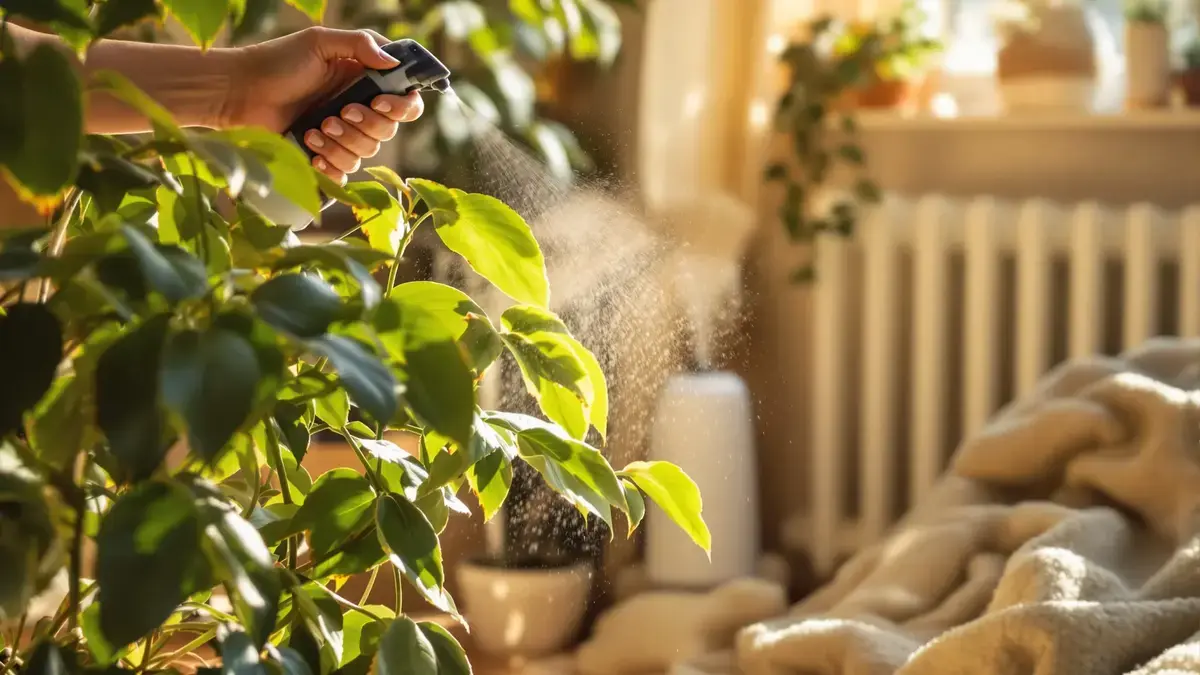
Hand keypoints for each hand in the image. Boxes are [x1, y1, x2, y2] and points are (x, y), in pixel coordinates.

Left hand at [226, 27, 424, 182]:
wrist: (238, 92)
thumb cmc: (276, 62)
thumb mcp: (318, 42)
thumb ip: (359, 44)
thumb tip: (392, 61)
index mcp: (364, 81)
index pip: (406, 102)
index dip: (401, 107)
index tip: (378, 101)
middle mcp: (359, 109)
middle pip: (388, 131)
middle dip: (365, 125)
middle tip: (336, 112)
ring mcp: (342, 135)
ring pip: (366, 153)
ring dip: (342, 143)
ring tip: (314, 128)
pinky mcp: (324, 156)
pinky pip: (344, 172)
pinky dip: (331, 165)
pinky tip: (311, 149)